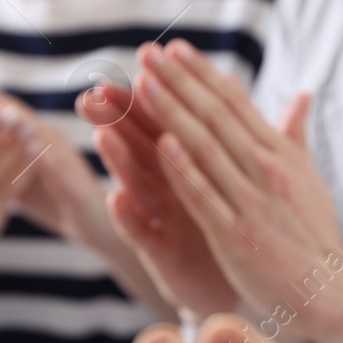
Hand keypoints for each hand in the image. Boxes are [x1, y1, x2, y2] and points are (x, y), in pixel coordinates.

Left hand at [0, 83, 105, 242]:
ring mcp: (58, 148)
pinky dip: (25, 140)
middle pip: (11, 110)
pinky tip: (8, 133)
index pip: (0, 113)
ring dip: (1, 111)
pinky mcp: (68, 167)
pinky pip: (45, 151)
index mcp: (30, 139)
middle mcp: (44, 136)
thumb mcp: (15, 180)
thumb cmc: (55, 201)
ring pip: (27, 124)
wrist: (92, 224)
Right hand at [81, 82, 240, 316]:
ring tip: (102, 134)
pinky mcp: (162, 251)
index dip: (154, 92)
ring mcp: (163, 217)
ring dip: (118, 160)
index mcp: (190, 161)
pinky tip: (115, 198)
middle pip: (140, 144)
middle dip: (118, 119)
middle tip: (93, 91)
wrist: (248, 282)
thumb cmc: (238, 223)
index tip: (139, 61)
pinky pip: (142, 231)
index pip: (166, 119)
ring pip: (136, 182)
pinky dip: (128, 216)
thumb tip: (235, 81)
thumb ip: (234, 130)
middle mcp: (169, 186)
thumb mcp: (239, 172)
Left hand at [131, 39, 342, 338]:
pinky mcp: (239, 236)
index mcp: (280, 155)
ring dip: (173, 113)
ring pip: (207, 148)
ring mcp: (252, 202)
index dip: (203, 74)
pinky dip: (185, 169)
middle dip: (180, 82)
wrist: (332, 292)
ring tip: (143, 83)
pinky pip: (207, 196)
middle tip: (148, 52)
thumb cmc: (315, 237)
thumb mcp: (309, 178)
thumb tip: (301, 96)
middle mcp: (267, 170)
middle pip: (216, 117)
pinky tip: (162, 144)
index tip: (175, 48)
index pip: (236, 105)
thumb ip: (295, 137)